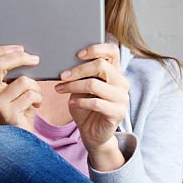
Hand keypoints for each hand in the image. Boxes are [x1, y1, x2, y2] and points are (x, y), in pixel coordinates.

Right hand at [0, 45, 41, 130]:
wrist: (21, 136)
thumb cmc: (20, 109)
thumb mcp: (13, 90)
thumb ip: (12, 75)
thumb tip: (25, 55)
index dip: (4, 49)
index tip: (21, 49)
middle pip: (0, 64)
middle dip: (21, 58)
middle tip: (36, 60)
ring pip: (23, 81)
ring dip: (36, 87)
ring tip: (35, 96)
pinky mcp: (8, 113)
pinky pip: (31, 95)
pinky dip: (38, 99)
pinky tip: (36, 106)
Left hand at [54, 43, 129, 166]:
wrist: (92, 134)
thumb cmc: (86, 108)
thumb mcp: (81, 89)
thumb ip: (81, 76)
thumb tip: (67, 66)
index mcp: (114, 73)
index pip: (112, 51)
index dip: (96, 48)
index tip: (77, 54)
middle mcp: (122, 83)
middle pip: (101, 65)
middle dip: (78, 70)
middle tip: (62, 76)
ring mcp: (122, 98)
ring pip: (95, 84)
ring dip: (73, 86)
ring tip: (60, 89)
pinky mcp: (118, 112)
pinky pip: (96, 103)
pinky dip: (79, 102)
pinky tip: (71, 104)